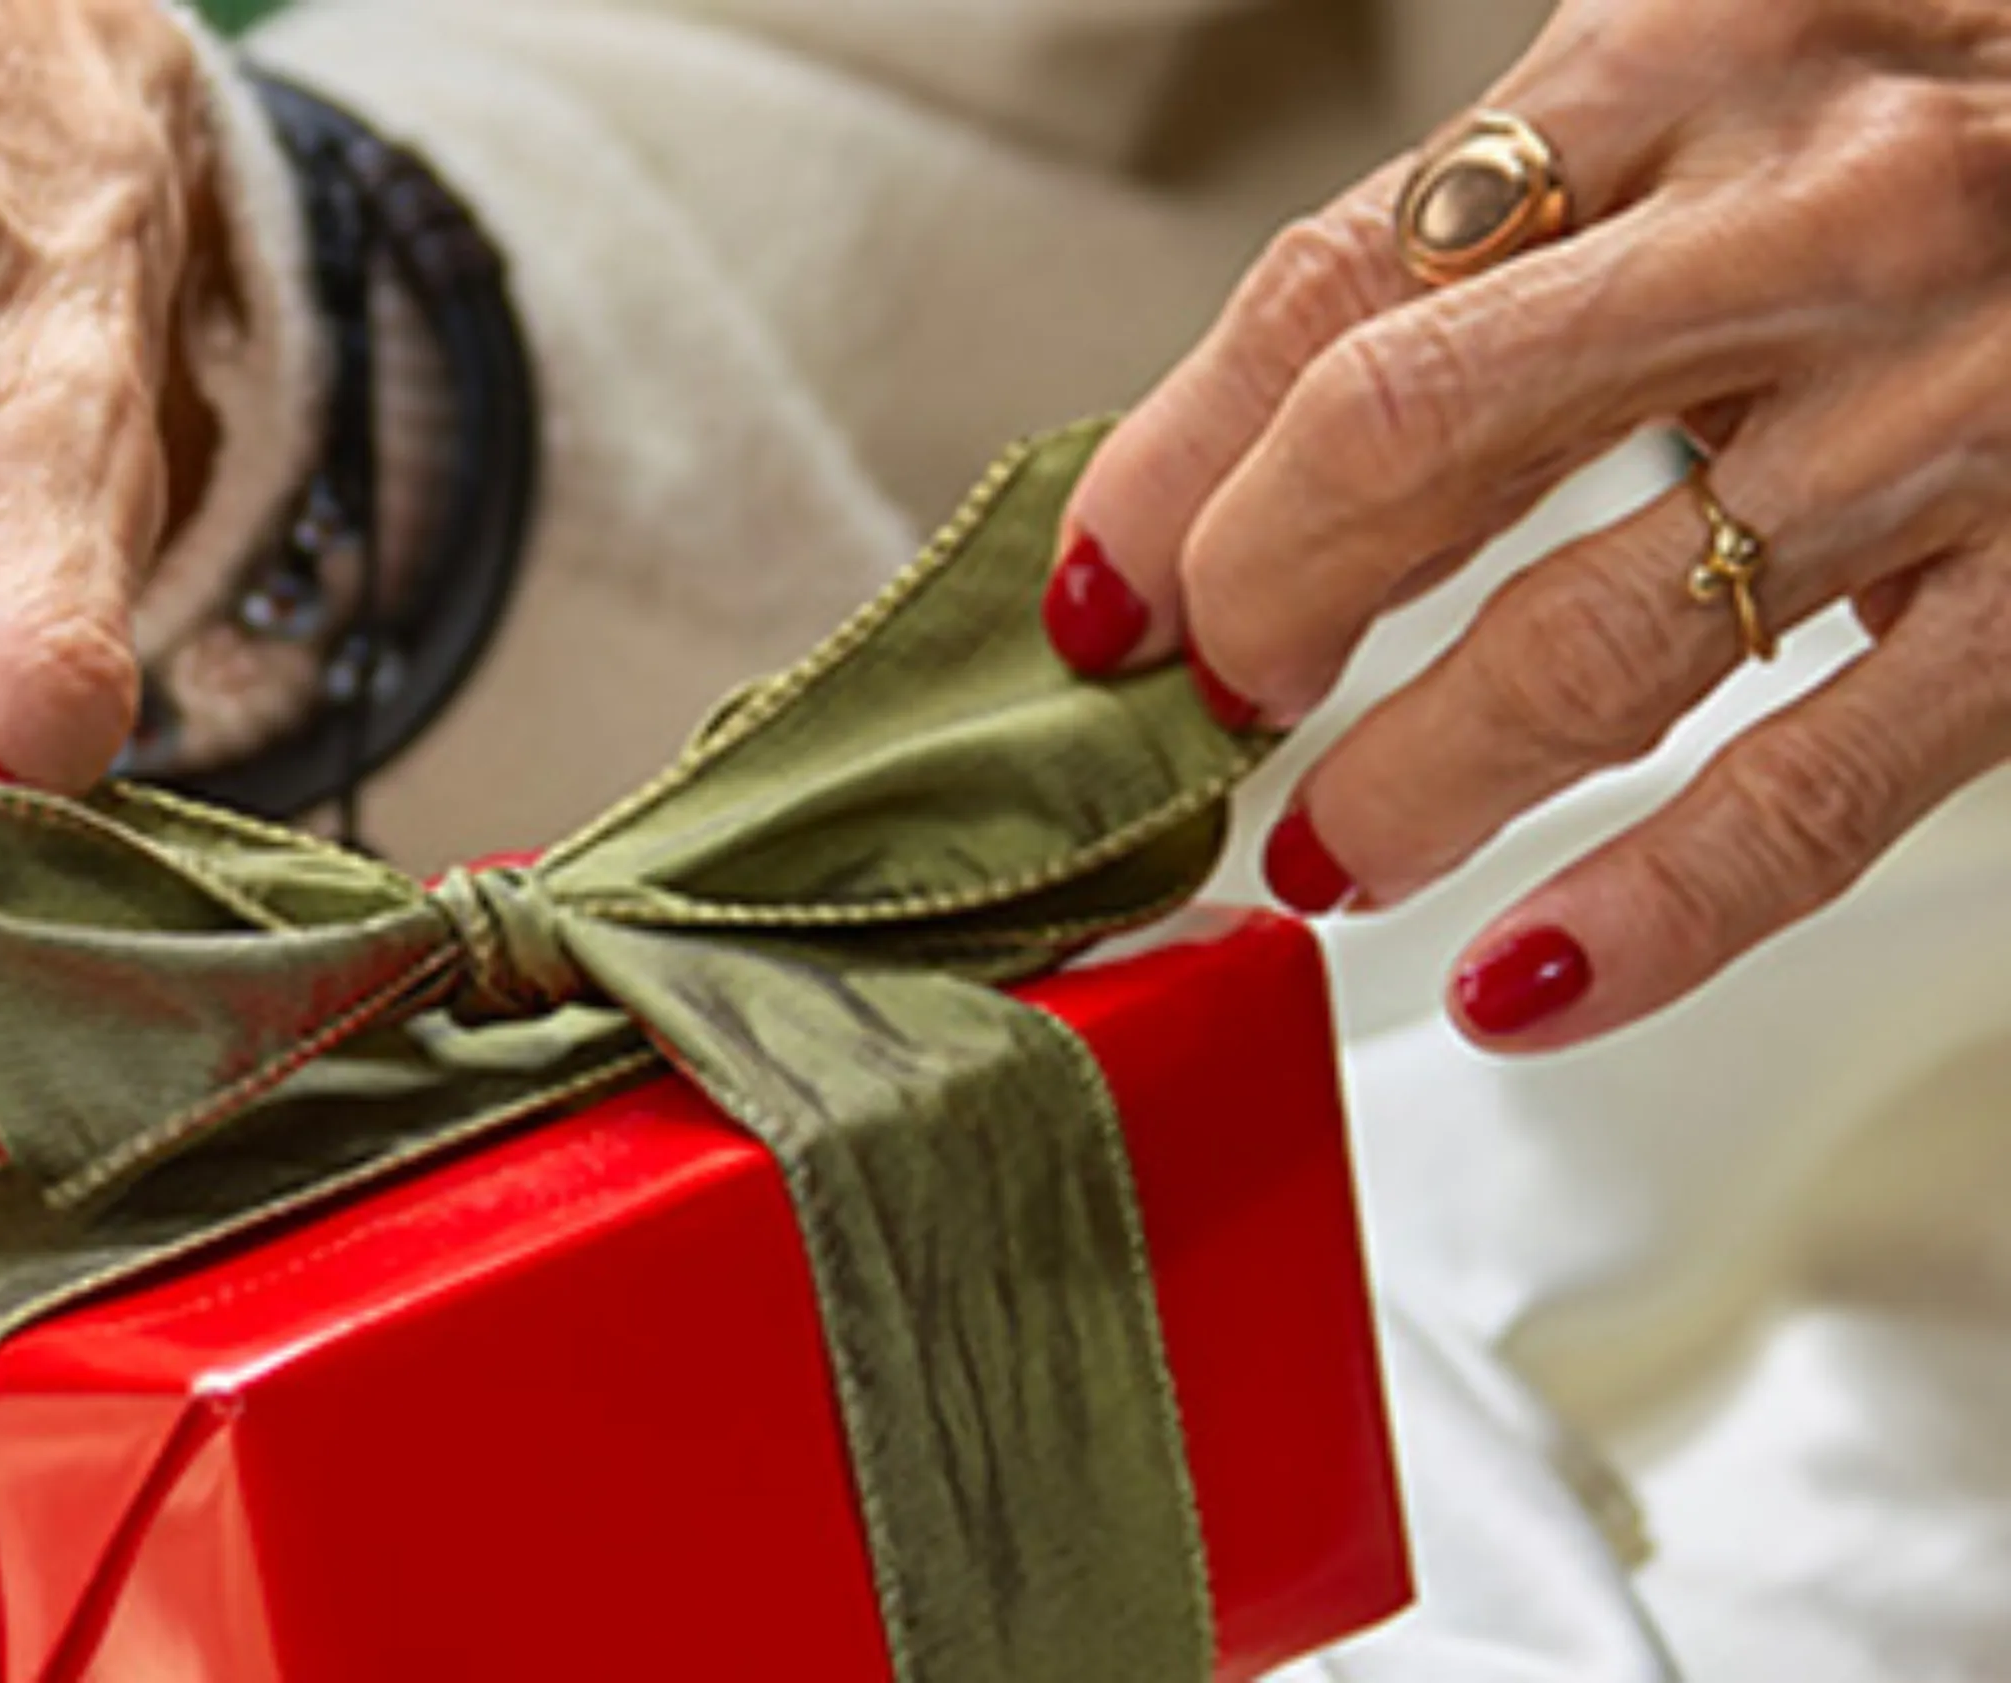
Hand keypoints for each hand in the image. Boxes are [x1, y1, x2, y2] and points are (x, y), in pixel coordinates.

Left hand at [1047, 0, 2010, 1050]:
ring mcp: (1949, 405)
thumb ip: (1535, 217)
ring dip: (1413, 778)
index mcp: (1686, 60)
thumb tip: (1273, 440)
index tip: (1105, 585)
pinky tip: (1524, 982)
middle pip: (1407, 436)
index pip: (1334, 284)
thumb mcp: (1746, 63)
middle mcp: (1809, 213)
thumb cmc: (1985, 92)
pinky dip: (1646, 913)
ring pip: (1588, 636)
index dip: (1176, 460)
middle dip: (1260, 604)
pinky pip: (1810, 788)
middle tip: (1204, 704)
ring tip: (1328, 852)